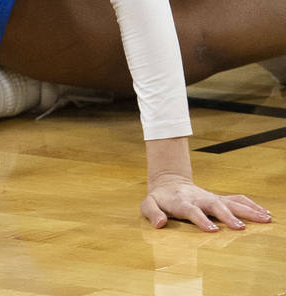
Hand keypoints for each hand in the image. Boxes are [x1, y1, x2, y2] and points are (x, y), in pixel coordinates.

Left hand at [141, 173, 271, 231]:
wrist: (169, 183)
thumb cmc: (160, 198)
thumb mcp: (148, 204)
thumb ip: (152, 212)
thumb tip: (159, 223)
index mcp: (182, 202)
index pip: (192, 211)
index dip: (201, 219)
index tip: (211, 230)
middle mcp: (200, 199)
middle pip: (215, 205)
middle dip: (228, 216)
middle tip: (240, 227)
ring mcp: (211, 198)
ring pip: (231, 202)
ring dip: (247, 210)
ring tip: (265, 218)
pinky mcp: (220, 199)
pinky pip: (237, 200)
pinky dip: (251, 205)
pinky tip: (265, 213)